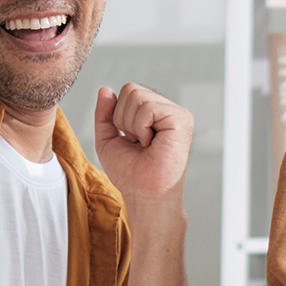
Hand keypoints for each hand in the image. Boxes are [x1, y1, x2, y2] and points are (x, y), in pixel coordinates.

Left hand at [93, 83, 192, 205]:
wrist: (144, 195)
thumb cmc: (131, 174)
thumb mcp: (108, 140)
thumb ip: (104, 114)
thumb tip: (104, 89)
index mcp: (154, 113)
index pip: (128, 90)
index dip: (119, 115)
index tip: (131, 140)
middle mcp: (167, 110)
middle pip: (131, 89)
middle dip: (123, 119)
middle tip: (137, 142)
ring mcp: (177, 114)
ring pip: (138, 96)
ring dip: (132, 126)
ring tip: (145, 144)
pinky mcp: (181, 120)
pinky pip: (148, 108)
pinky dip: (141, 128)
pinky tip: (151, 144)